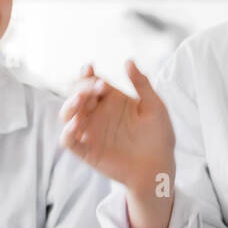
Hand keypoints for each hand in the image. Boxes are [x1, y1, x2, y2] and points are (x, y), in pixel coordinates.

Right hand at [60, 61, 175, 227]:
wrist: (160, 167)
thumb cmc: (159, 136)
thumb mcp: (155, 106)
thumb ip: (142, 84)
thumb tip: (128, 61)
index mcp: (111, 100)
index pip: (91, 82)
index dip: (87, 74)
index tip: (90, 68)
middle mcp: (97, 113)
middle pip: (77, 95)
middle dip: (81, 87)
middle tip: (96, 87)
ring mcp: (90, 132)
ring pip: (67, 115)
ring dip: (69, 105)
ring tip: (81, 99)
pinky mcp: (87, 151)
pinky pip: (69, 140)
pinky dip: (67, 131)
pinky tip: (77, 123)